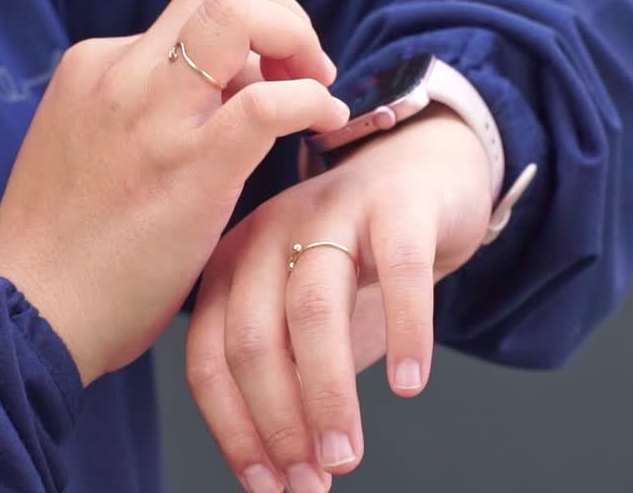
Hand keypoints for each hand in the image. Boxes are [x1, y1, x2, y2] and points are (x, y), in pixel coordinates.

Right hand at [0, 0, 349, 384]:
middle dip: (284, 13)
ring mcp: (152, 115)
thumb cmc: (68, 248)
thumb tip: (236, 84)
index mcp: (97, 64)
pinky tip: (326, 123)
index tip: (271, 72)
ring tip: (318, 89)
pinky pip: (269, 103)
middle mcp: (122, 72)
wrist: (27, 314)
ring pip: (241, 15)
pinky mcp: (189, 168)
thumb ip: (152, 107)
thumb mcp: (94, 146)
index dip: (252, 26)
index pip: (196, 8)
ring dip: (299, 39)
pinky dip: (312, 101)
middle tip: (308, 68)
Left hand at [185, 106, 493, 492]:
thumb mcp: (304, 316)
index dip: (234, 430)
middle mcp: (267, 234)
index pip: (209, 357)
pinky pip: (398, 270)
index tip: (267, 486)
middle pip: (253, 338)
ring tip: (346, 455)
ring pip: (313, 310)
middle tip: (311, 482)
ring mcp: (328, 212)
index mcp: (231, 266)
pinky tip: (410, 384)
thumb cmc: (355, 260)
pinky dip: (405, 332)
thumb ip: (289, 377)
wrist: (423, 171)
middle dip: (279, 423)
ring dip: (327, 394)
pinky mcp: (395, 202)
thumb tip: (285, 473)